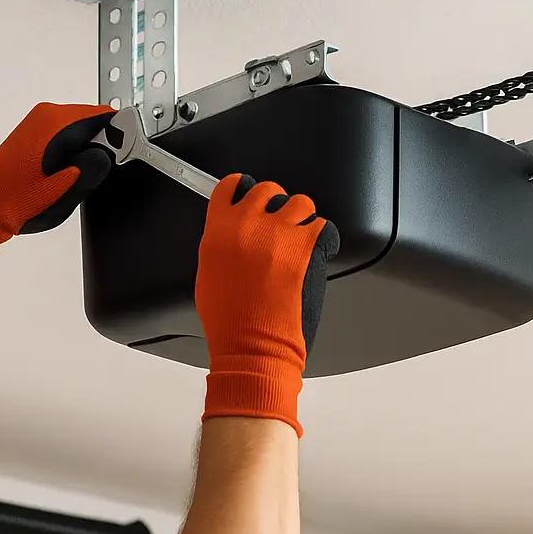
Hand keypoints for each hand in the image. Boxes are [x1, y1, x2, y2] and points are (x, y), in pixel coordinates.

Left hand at [0, 102, 115, 276]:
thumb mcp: (63, 190)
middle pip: (92, 121)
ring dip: (87, 152)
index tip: (126, 156)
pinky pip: (65, 138)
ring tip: (76, 180)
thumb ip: (91, 168)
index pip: (104, 115)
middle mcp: (45, 116)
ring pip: (80, 132)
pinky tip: (64, 178)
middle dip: (103, 145)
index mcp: (54, 122)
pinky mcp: (32, 137)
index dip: (120, 135)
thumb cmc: (14, 204)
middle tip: (99, 175)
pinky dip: (73, 154)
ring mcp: (37, 125)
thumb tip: (108, 153)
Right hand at [194, 174, 339, 435]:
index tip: (249, 199)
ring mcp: (280, 233)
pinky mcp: (307, 247)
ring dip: (301, 220)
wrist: (251, 347)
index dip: (243, 191)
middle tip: (277, 229)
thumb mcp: (209, 277)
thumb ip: (220, 247)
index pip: (231, 187)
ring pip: (299, 203)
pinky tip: (317, 253)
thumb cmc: (229, 322)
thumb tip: (232, 236)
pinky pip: (323, 226)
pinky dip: (323, 239)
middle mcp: (248, 225)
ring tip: (299, 242)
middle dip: (274, 207)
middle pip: (268, 190)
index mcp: (219, 231)